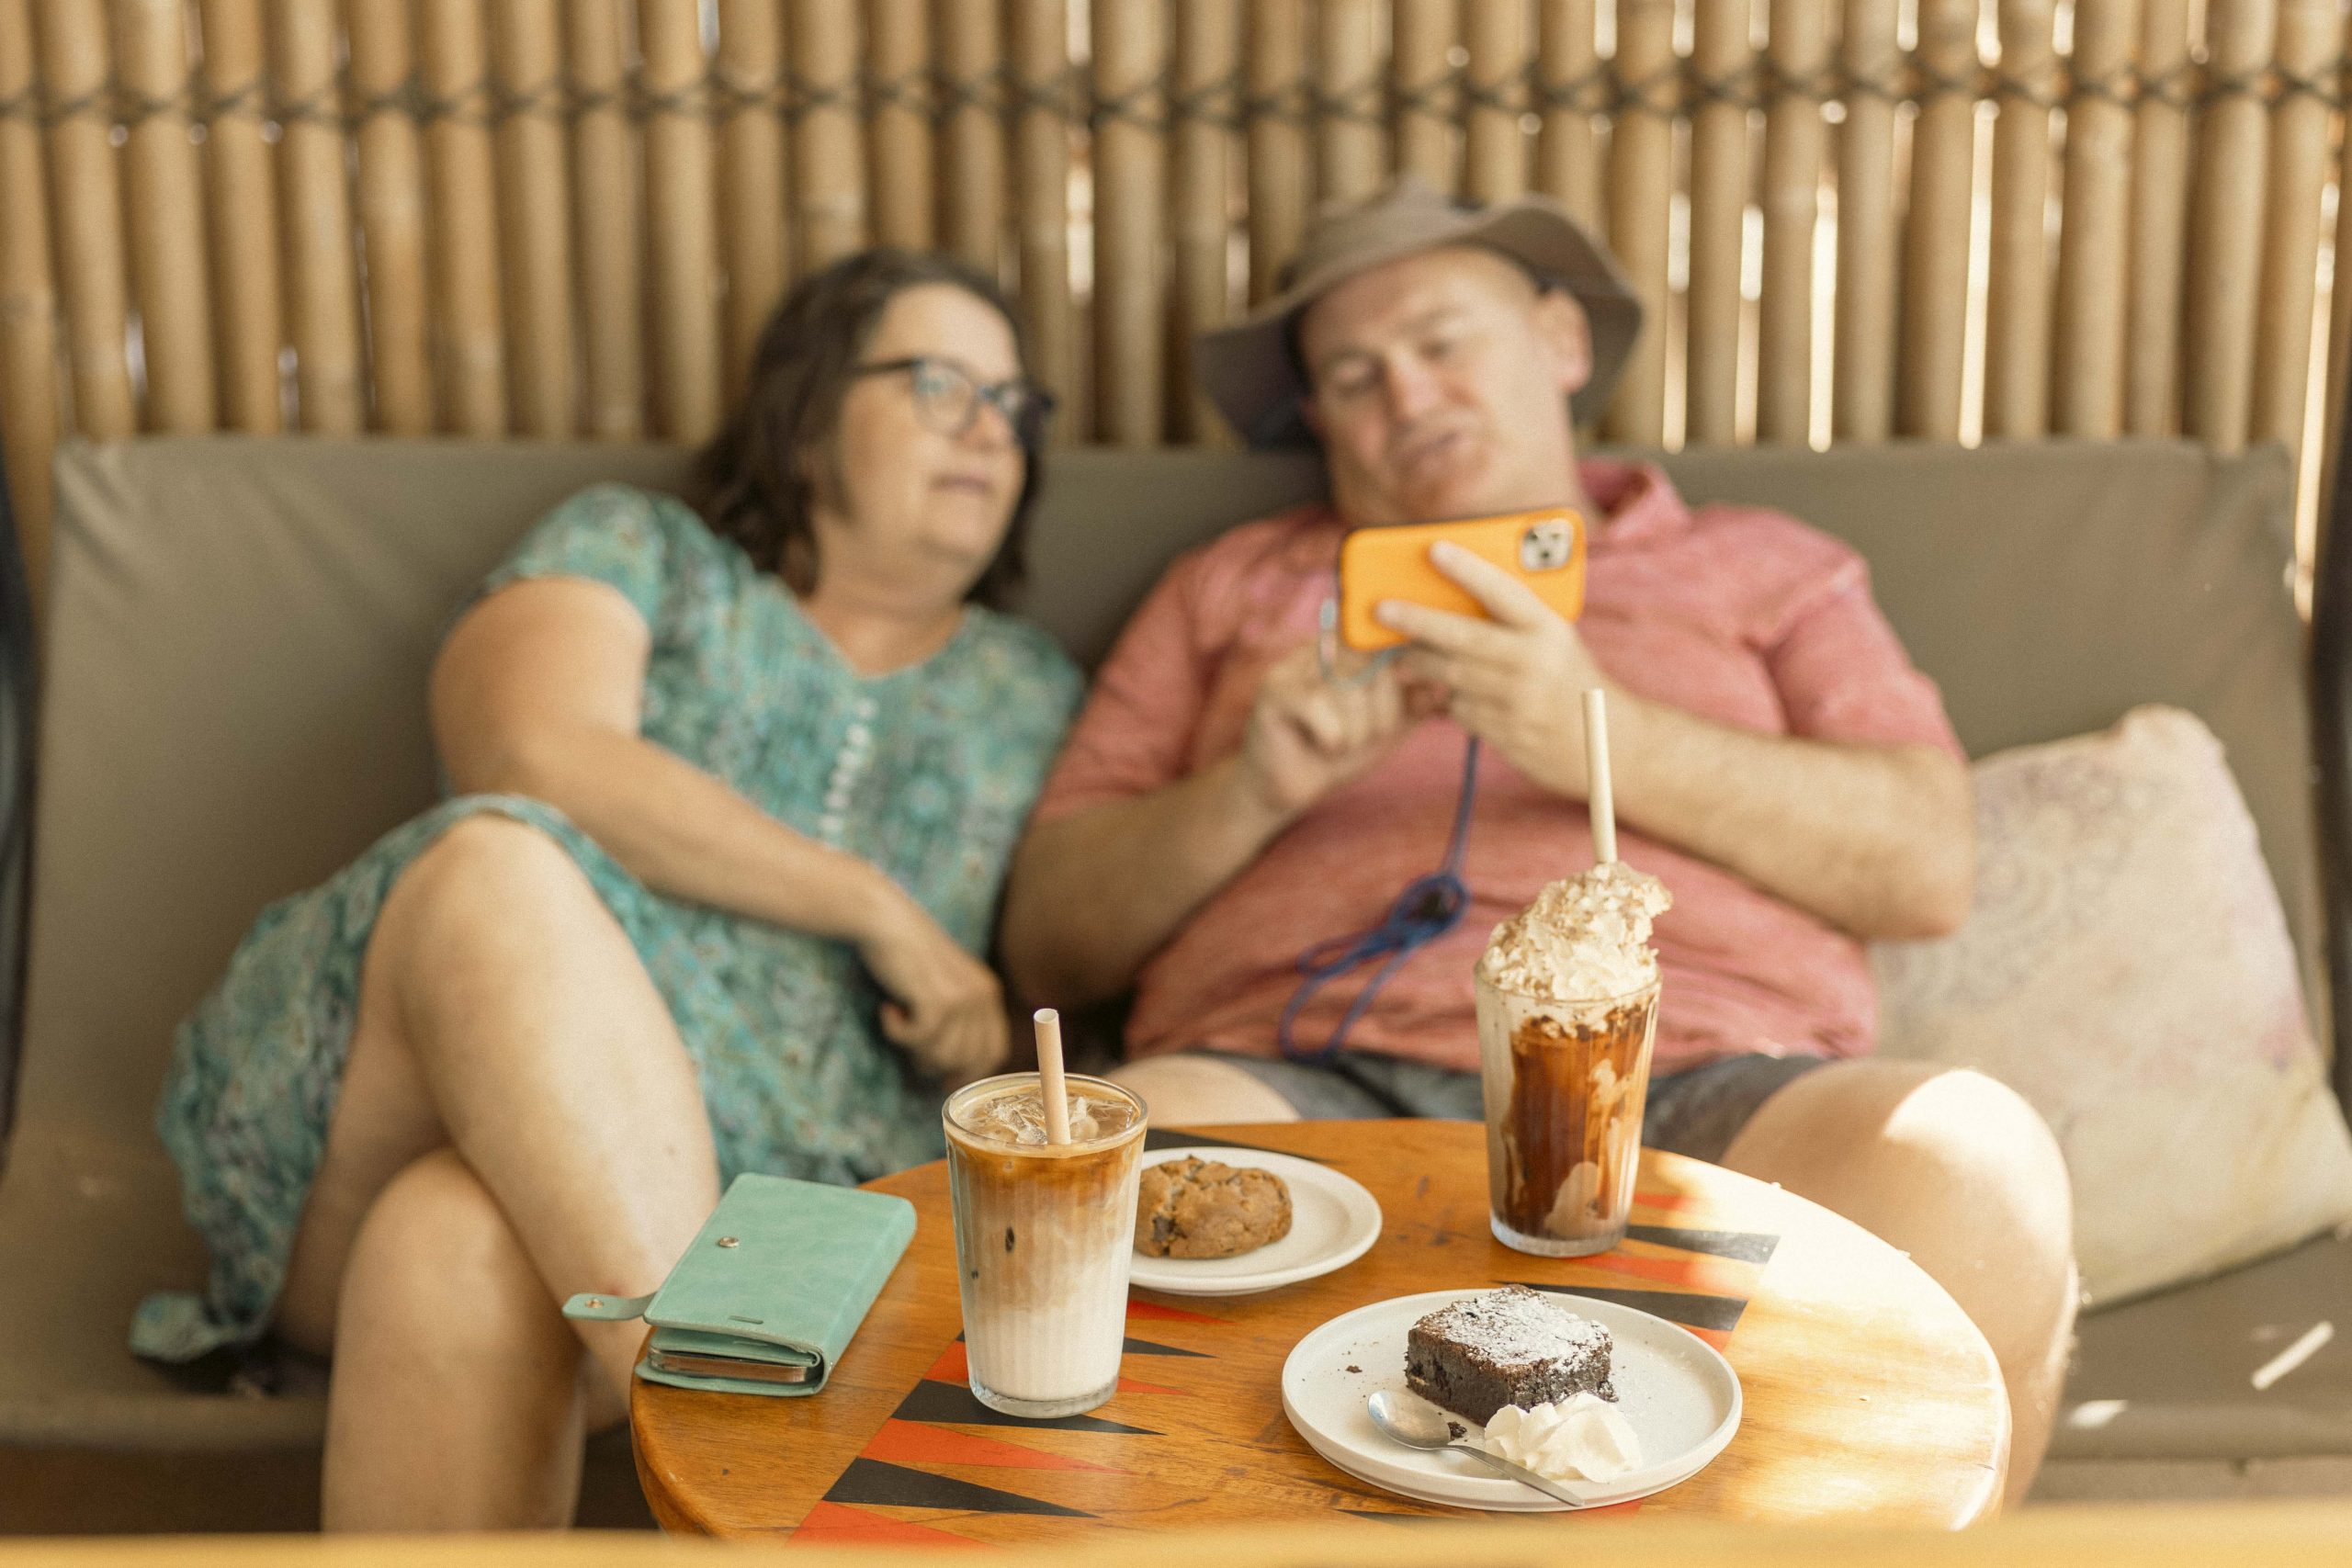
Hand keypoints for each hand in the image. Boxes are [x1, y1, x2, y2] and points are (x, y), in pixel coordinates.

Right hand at [855, 885, 1008, 1079]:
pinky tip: (888, 1009)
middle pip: (967, 1060)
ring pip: (942, 1056)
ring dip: (913, 1047)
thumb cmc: (908, 953)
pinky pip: (917, 1041)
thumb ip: (956, 1018)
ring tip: (898, 1019)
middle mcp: (983, 996)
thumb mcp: (944, 983)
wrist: (886, 921)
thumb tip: (951, 1070)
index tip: (946, 1083)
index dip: (971, 1072)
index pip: (994, 1050)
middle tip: (908, 1044)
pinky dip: (897, 1033)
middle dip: (935, 1063)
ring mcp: (963, 999)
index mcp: (989, 992)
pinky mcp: (938, 1001)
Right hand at [1237, 643, 1436, 817]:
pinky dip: (1331, 739)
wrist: (1289, 786)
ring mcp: (1296, 663)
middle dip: (1382, 715)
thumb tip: (1446, 687)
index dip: (1409, 672)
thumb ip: (1415, 703)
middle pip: (1377, 668)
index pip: (1394, 643)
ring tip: (1337, 744)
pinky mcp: (1275, 689)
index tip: (1416, 697)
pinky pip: (1323, 709)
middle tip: (1363, 736)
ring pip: (1352, 692)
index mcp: (1352, 646)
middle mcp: (1324, 644)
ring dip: (1355, 734)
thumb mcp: (1387, 726)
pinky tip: (1320, 745)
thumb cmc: (1338, 751)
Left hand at [1377, 539, 1619, 799]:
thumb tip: (1450, 596)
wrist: (1607, 745)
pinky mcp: (1505, 733)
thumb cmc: (1570, 679)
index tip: (1433, 548)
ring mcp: (1517, 701)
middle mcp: (1533, 662)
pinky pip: (1460, 709)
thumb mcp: (1555, 641)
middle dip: (1415, 621)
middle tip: (1381, 609)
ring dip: (1422, 665)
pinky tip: (1464, 698)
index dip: (1467, 569)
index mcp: (1550, 629)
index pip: (1503, 592)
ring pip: (1452, 676)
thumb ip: (1514, 621)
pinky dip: (1453, 701)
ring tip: (1403, 659)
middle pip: (1461, 638)